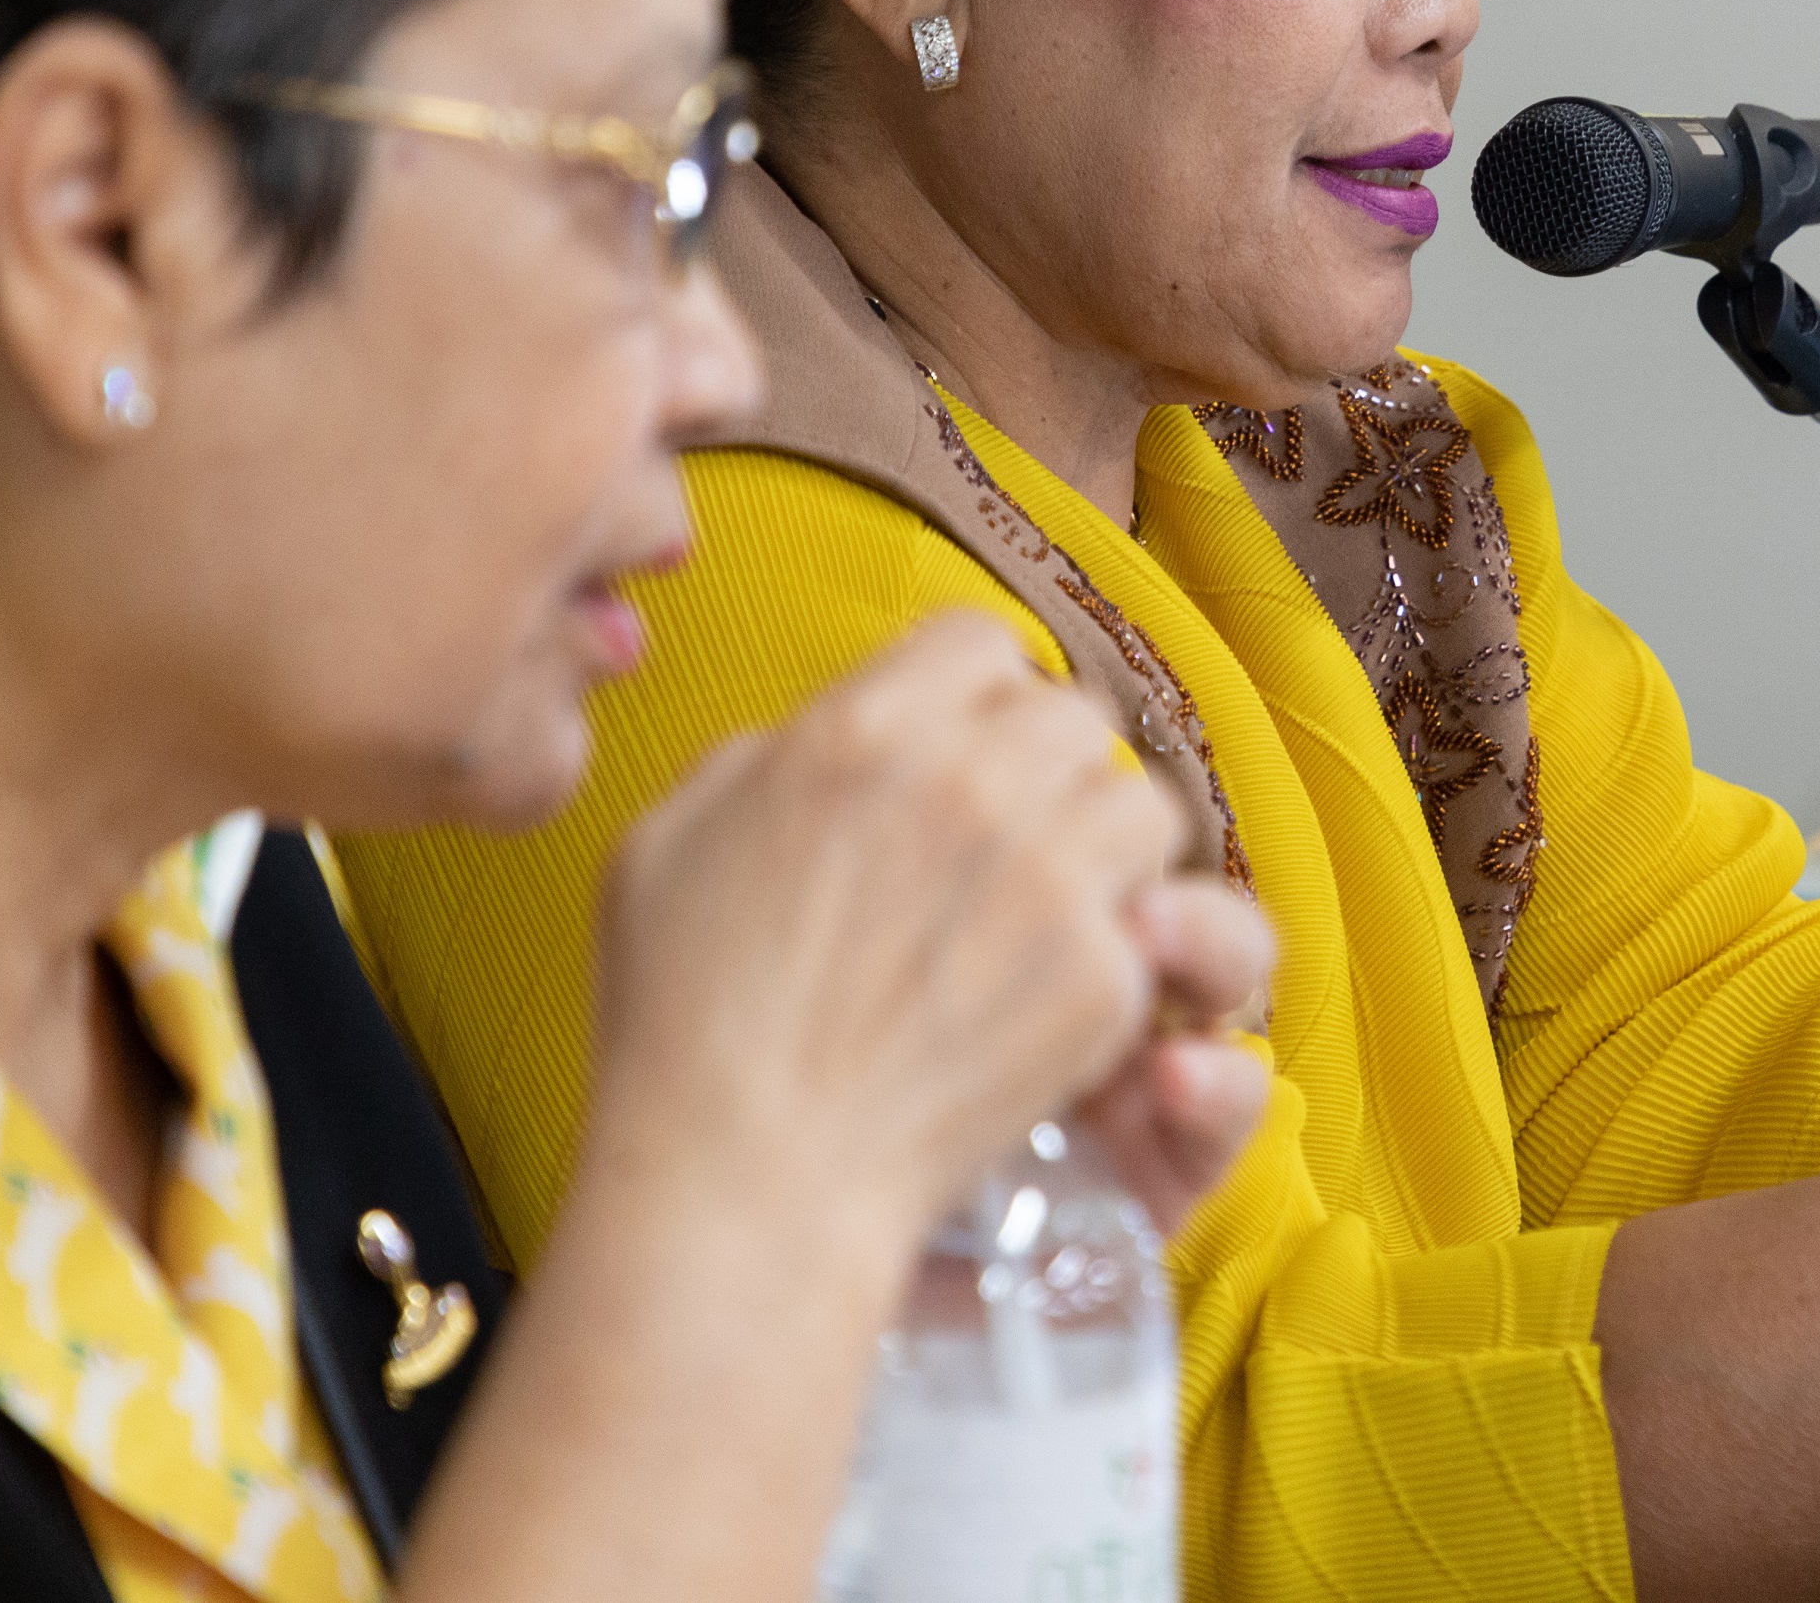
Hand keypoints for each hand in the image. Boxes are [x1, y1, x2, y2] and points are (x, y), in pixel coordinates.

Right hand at [578, 612, 1257, 1234]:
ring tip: (1058, 915)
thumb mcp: (664, 843)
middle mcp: (970, 781)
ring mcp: (1049, 875)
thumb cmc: (682, 1024)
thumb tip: (809, 741)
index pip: (982, 642)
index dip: (977, 695)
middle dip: (1054, 773)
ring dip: (1111, 856)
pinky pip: (1155, 925)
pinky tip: (1054, 1004)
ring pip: (1144, 809)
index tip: (965, 752)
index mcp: (862, 730)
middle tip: (1020, 842)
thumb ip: (758, 762)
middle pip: (1077, 717)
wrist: (747, 1178)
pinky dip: (1118, 963)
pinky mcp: (1101, 972)